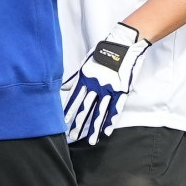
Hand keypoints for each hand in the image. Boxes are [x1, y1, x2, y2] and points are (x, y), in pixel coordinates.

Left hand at [61, 22, 149, 144]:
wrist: (123, 45)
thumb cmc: (103, 52)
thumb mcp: (85, 64)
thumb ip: (74, 78)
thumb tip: (62, 88)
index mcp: (85, 79)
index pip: (74, 99)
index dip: (69, 112)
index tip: (63, 123)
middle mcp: (95, 86)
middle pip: (85, 109)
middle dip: (79, 124)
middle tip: (73, 137)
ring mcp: (109, 89)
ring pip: (100, 112)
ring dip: (94, 128)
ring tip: (90, 141)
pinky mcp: (122, 91)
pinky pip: (115, 109)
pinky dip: (110, 121)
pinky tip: (106, 132)